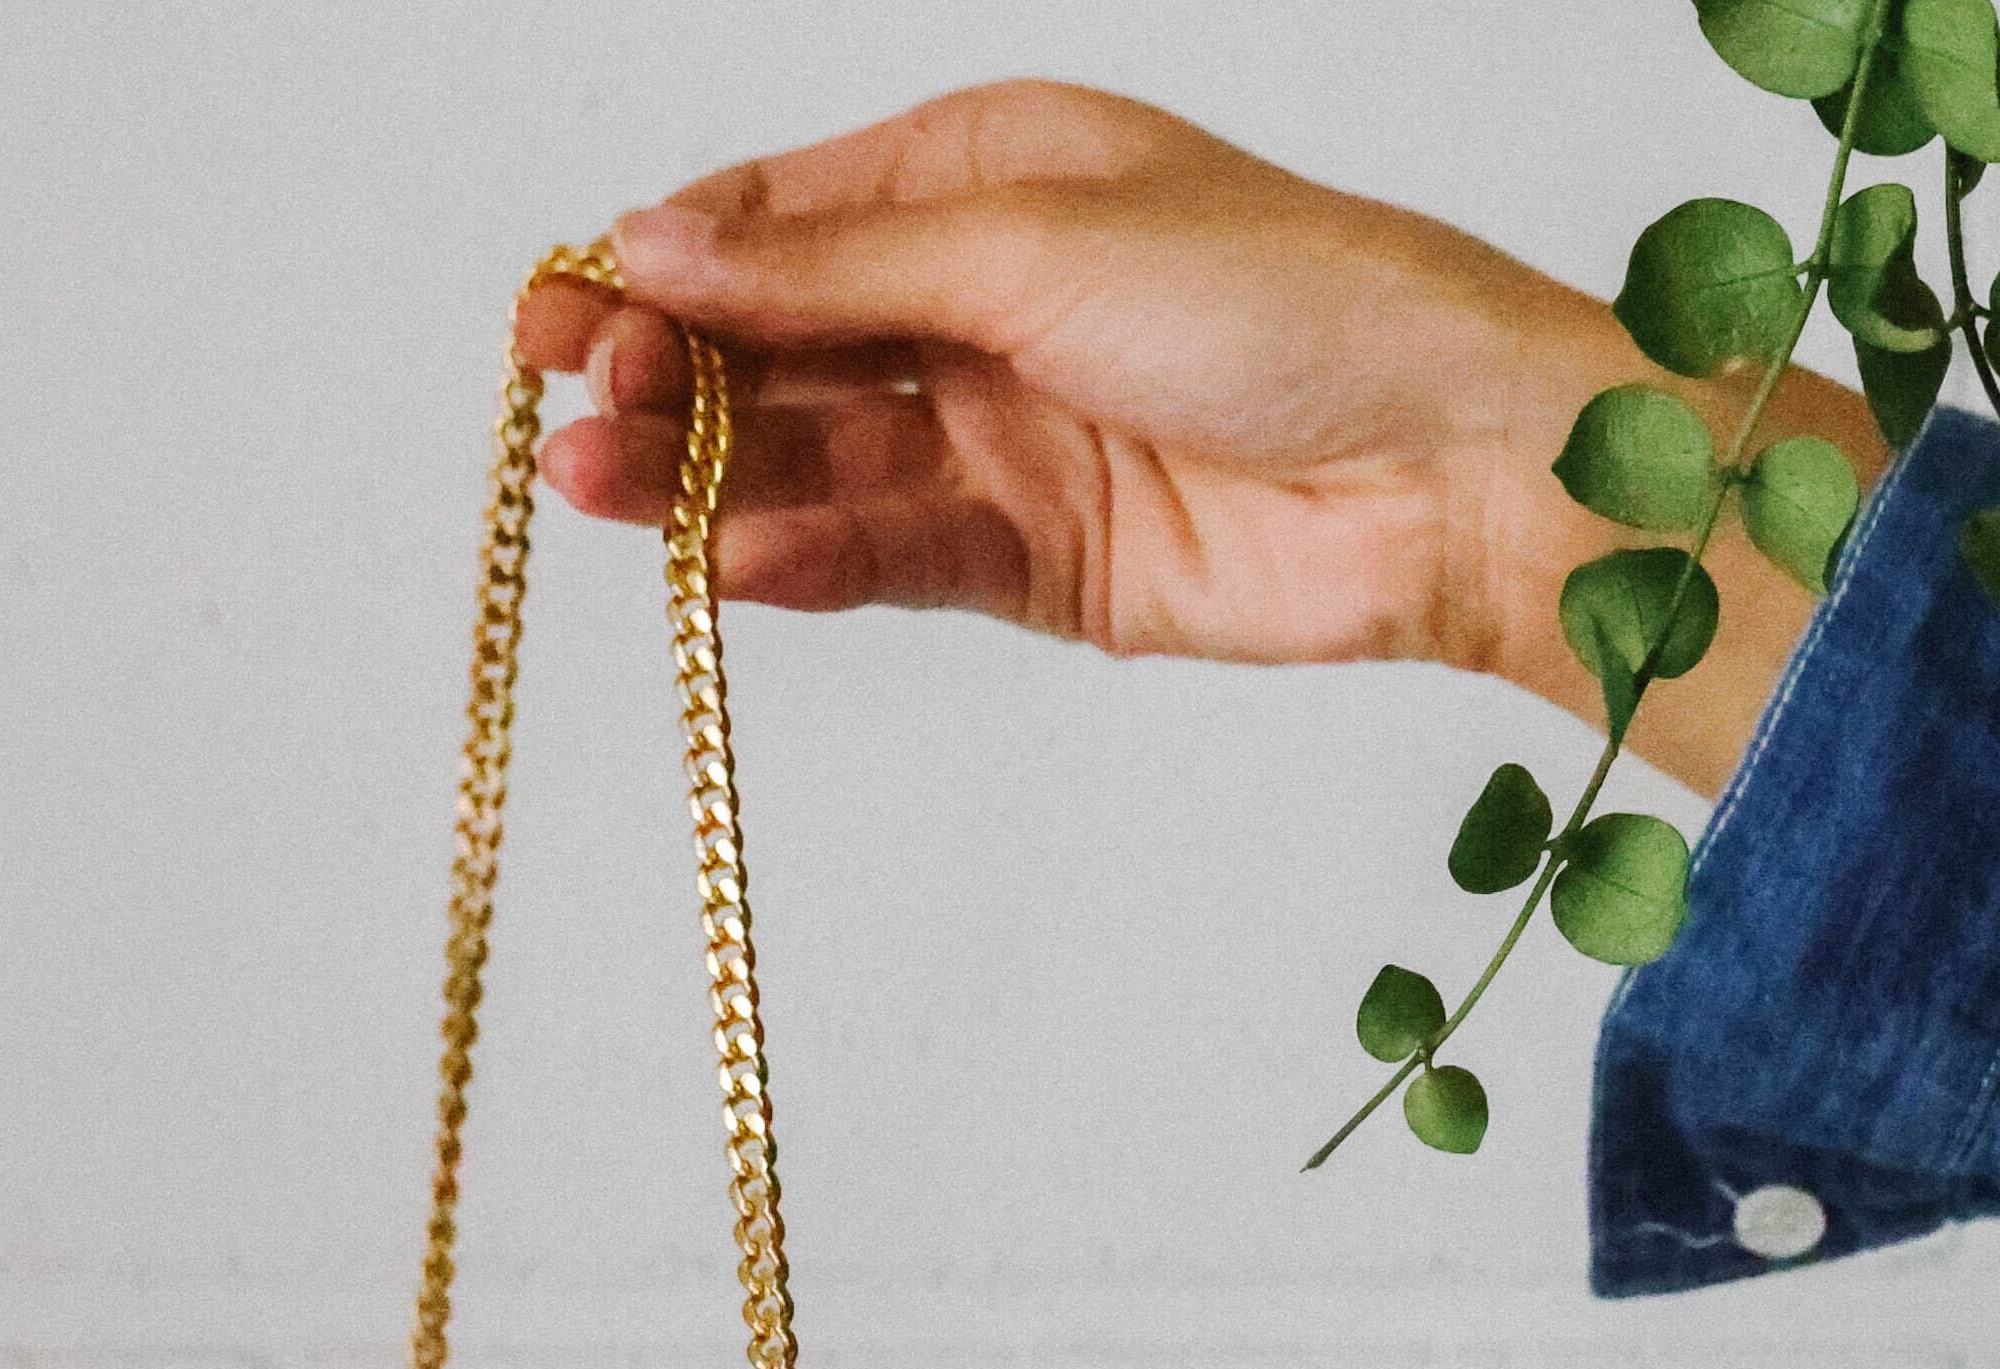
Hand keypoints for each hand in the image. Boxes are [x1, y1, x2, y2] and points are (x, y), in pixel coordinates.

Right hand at [518, 84, 1885, 796]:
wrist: (1441, 465)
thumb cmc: (1283, 299)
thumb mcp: (1032, 238)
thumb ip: (839, 260)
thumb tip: (659, 242)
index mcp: (983, 175)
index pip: (778, 222)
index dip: (659, 268)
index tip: (558, 314)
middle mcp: (980, 304)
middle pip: (778, 350)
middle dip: (667, 383)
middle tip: (576, 426)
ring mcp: (1001, 437)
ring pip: (817, 461)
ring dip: (712, 482)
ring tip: (617, 503)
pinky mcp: (1034, 563)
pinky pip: (893, 556)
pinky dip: (816, 559)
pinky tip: (746, 561)